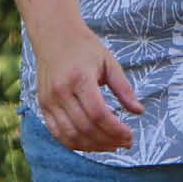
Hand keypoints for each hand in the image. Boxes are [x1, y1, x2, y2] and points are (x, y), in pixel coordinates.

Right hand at [28, 25, 140, 153]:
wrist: (54, 35)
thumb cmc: (85, 48)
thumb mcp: (109, 62)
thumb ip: (124, 88)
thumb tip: (139, 112)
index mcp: (80, 78)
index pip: (99, 114)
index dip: (116, 130)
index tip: (130, 135)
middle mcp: (61, 91)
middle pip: (86, 127)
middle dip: (109, 140)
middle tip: (125, 143)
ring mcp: (49, 100)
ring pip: (71, 135)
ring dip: (94, 146)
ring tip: (111, 145)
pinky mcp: (43, 106)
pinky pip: (58, 133)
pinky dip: (75, 143)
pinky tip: (92, 143)